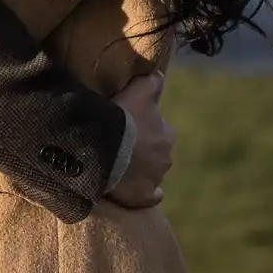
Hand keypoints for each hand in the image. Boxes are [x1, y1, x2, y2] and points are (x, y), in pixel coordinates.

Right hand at [106, 72, 174, 208]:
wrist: (105, 150)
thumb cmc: (122, 117)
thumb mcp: (138, 91)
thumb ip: (152, 82)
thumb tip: (160, 75)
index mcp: (167, 134)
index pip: (159, 129)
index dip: (143, 127)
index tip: (128, 125)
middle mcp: (166, 158)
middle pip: (156, 152)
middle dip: (144, 149)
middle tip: (121, 145)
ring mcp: (155, 179)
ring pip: (152, 173)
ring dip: (140, 169)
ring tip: (119, 164)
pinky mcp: (142, 197)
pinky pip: (149, 197)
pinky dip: (146, 194)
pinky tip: (135, 190)